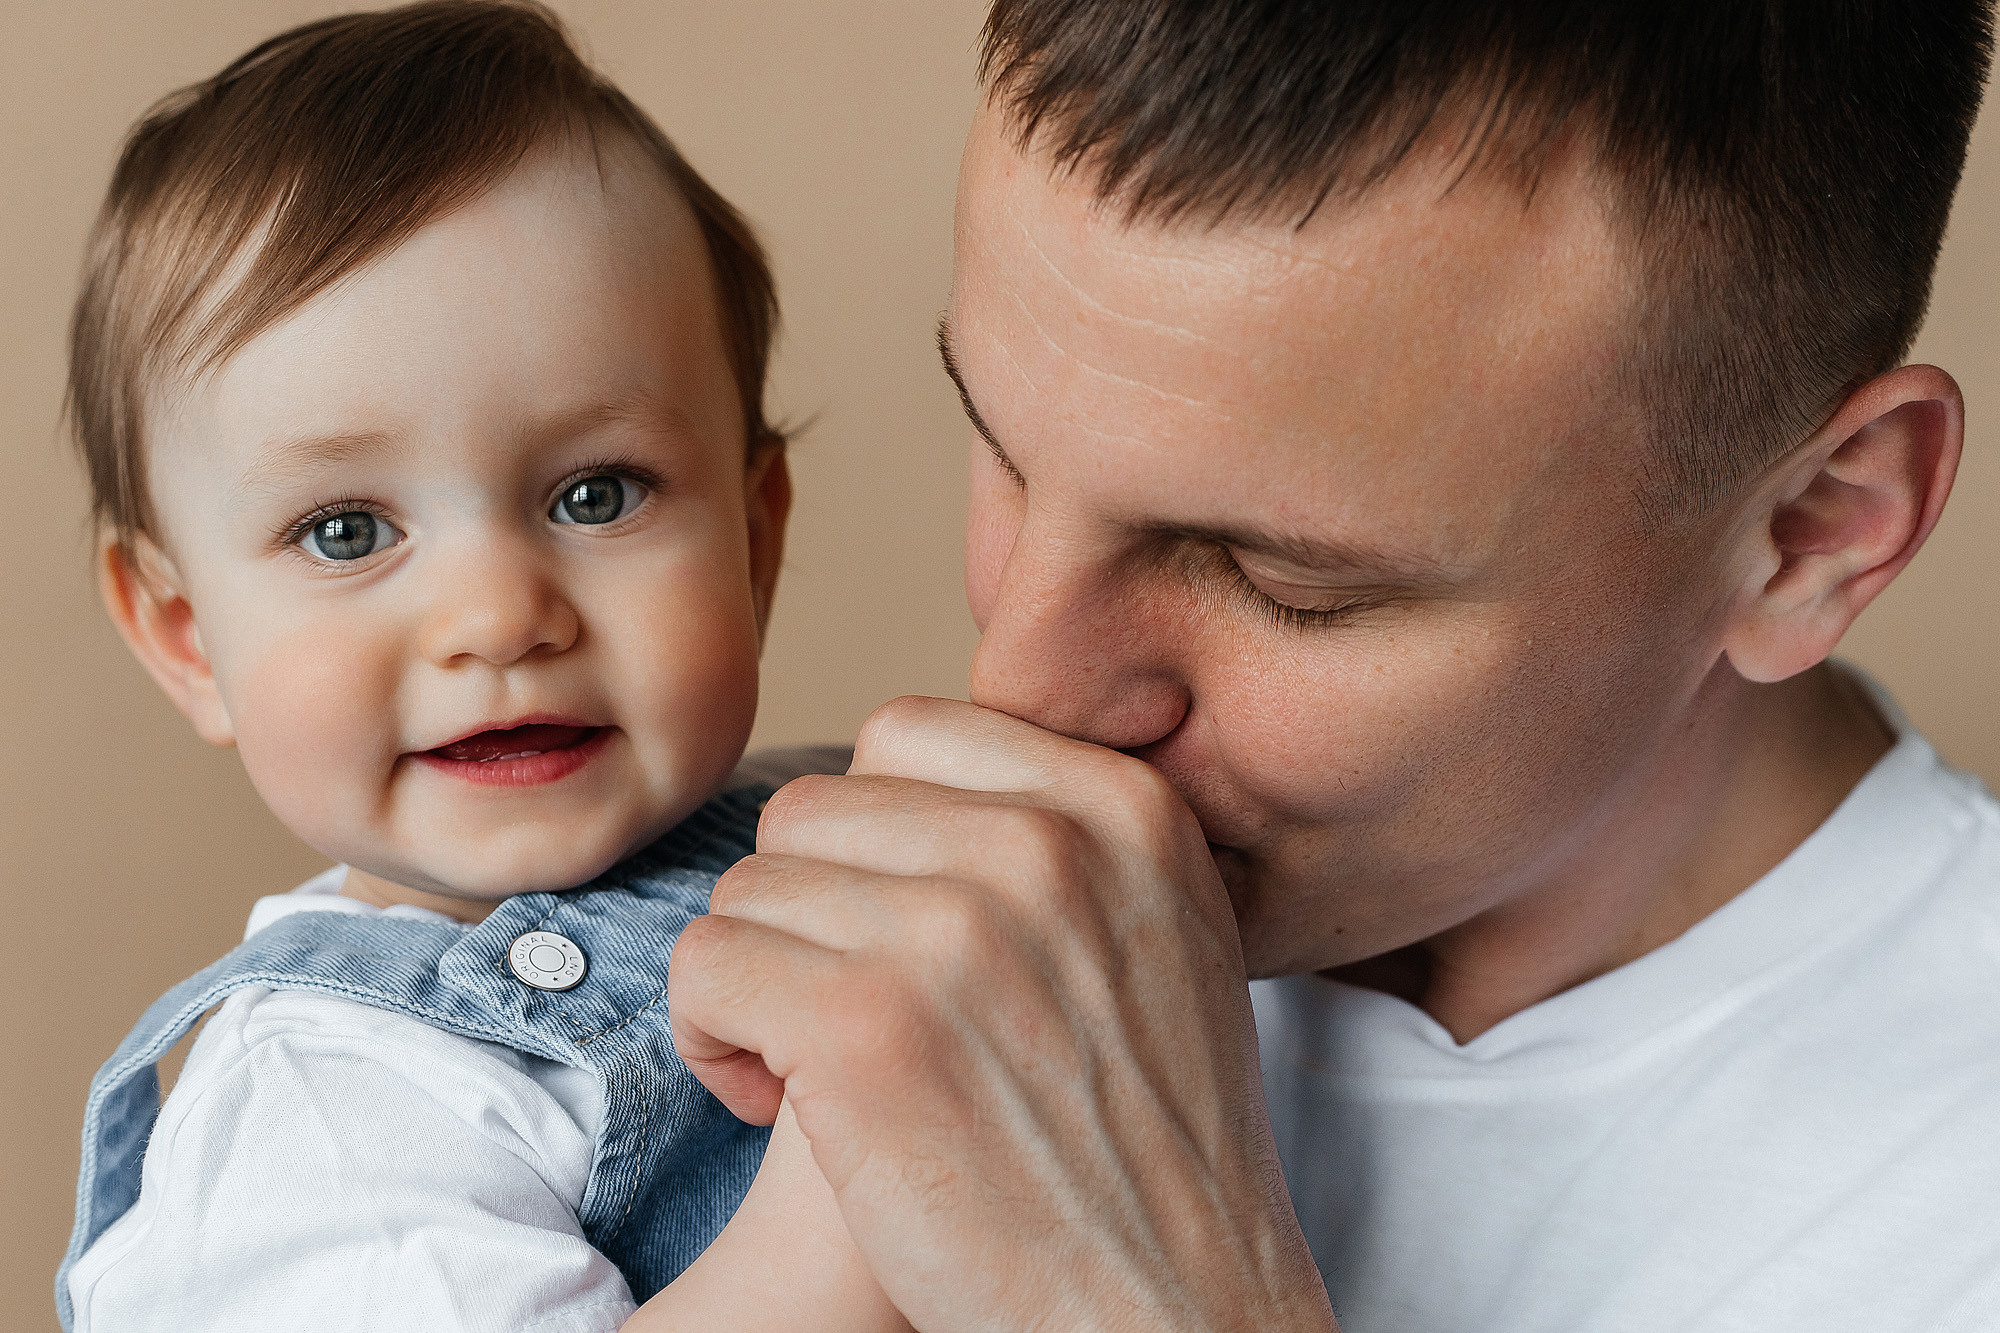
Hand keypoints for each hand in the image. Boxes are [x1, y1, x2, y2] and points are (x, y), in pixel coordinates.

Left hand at [669, 697, 1334, 1331]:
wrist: (1172, 1306)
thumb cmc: (1150, 1141)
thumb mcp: (1163, 931)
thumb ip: (1059, 831)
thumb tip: (909, 771)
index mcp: (1121, 805)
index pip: (906, 734)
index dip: (871, 840)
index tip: (902, 932)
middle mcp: (1045, 845)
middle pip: (814, 807)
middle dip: (810, 911)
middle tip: (858, 1014)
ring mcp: (955, 930)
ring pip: (749, 887)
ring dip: (760, 981)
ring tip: (825, 1068)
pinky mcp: (865, 1028)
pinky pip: (706, 968)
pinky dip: (716, 1043)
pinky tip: (784, 1105)